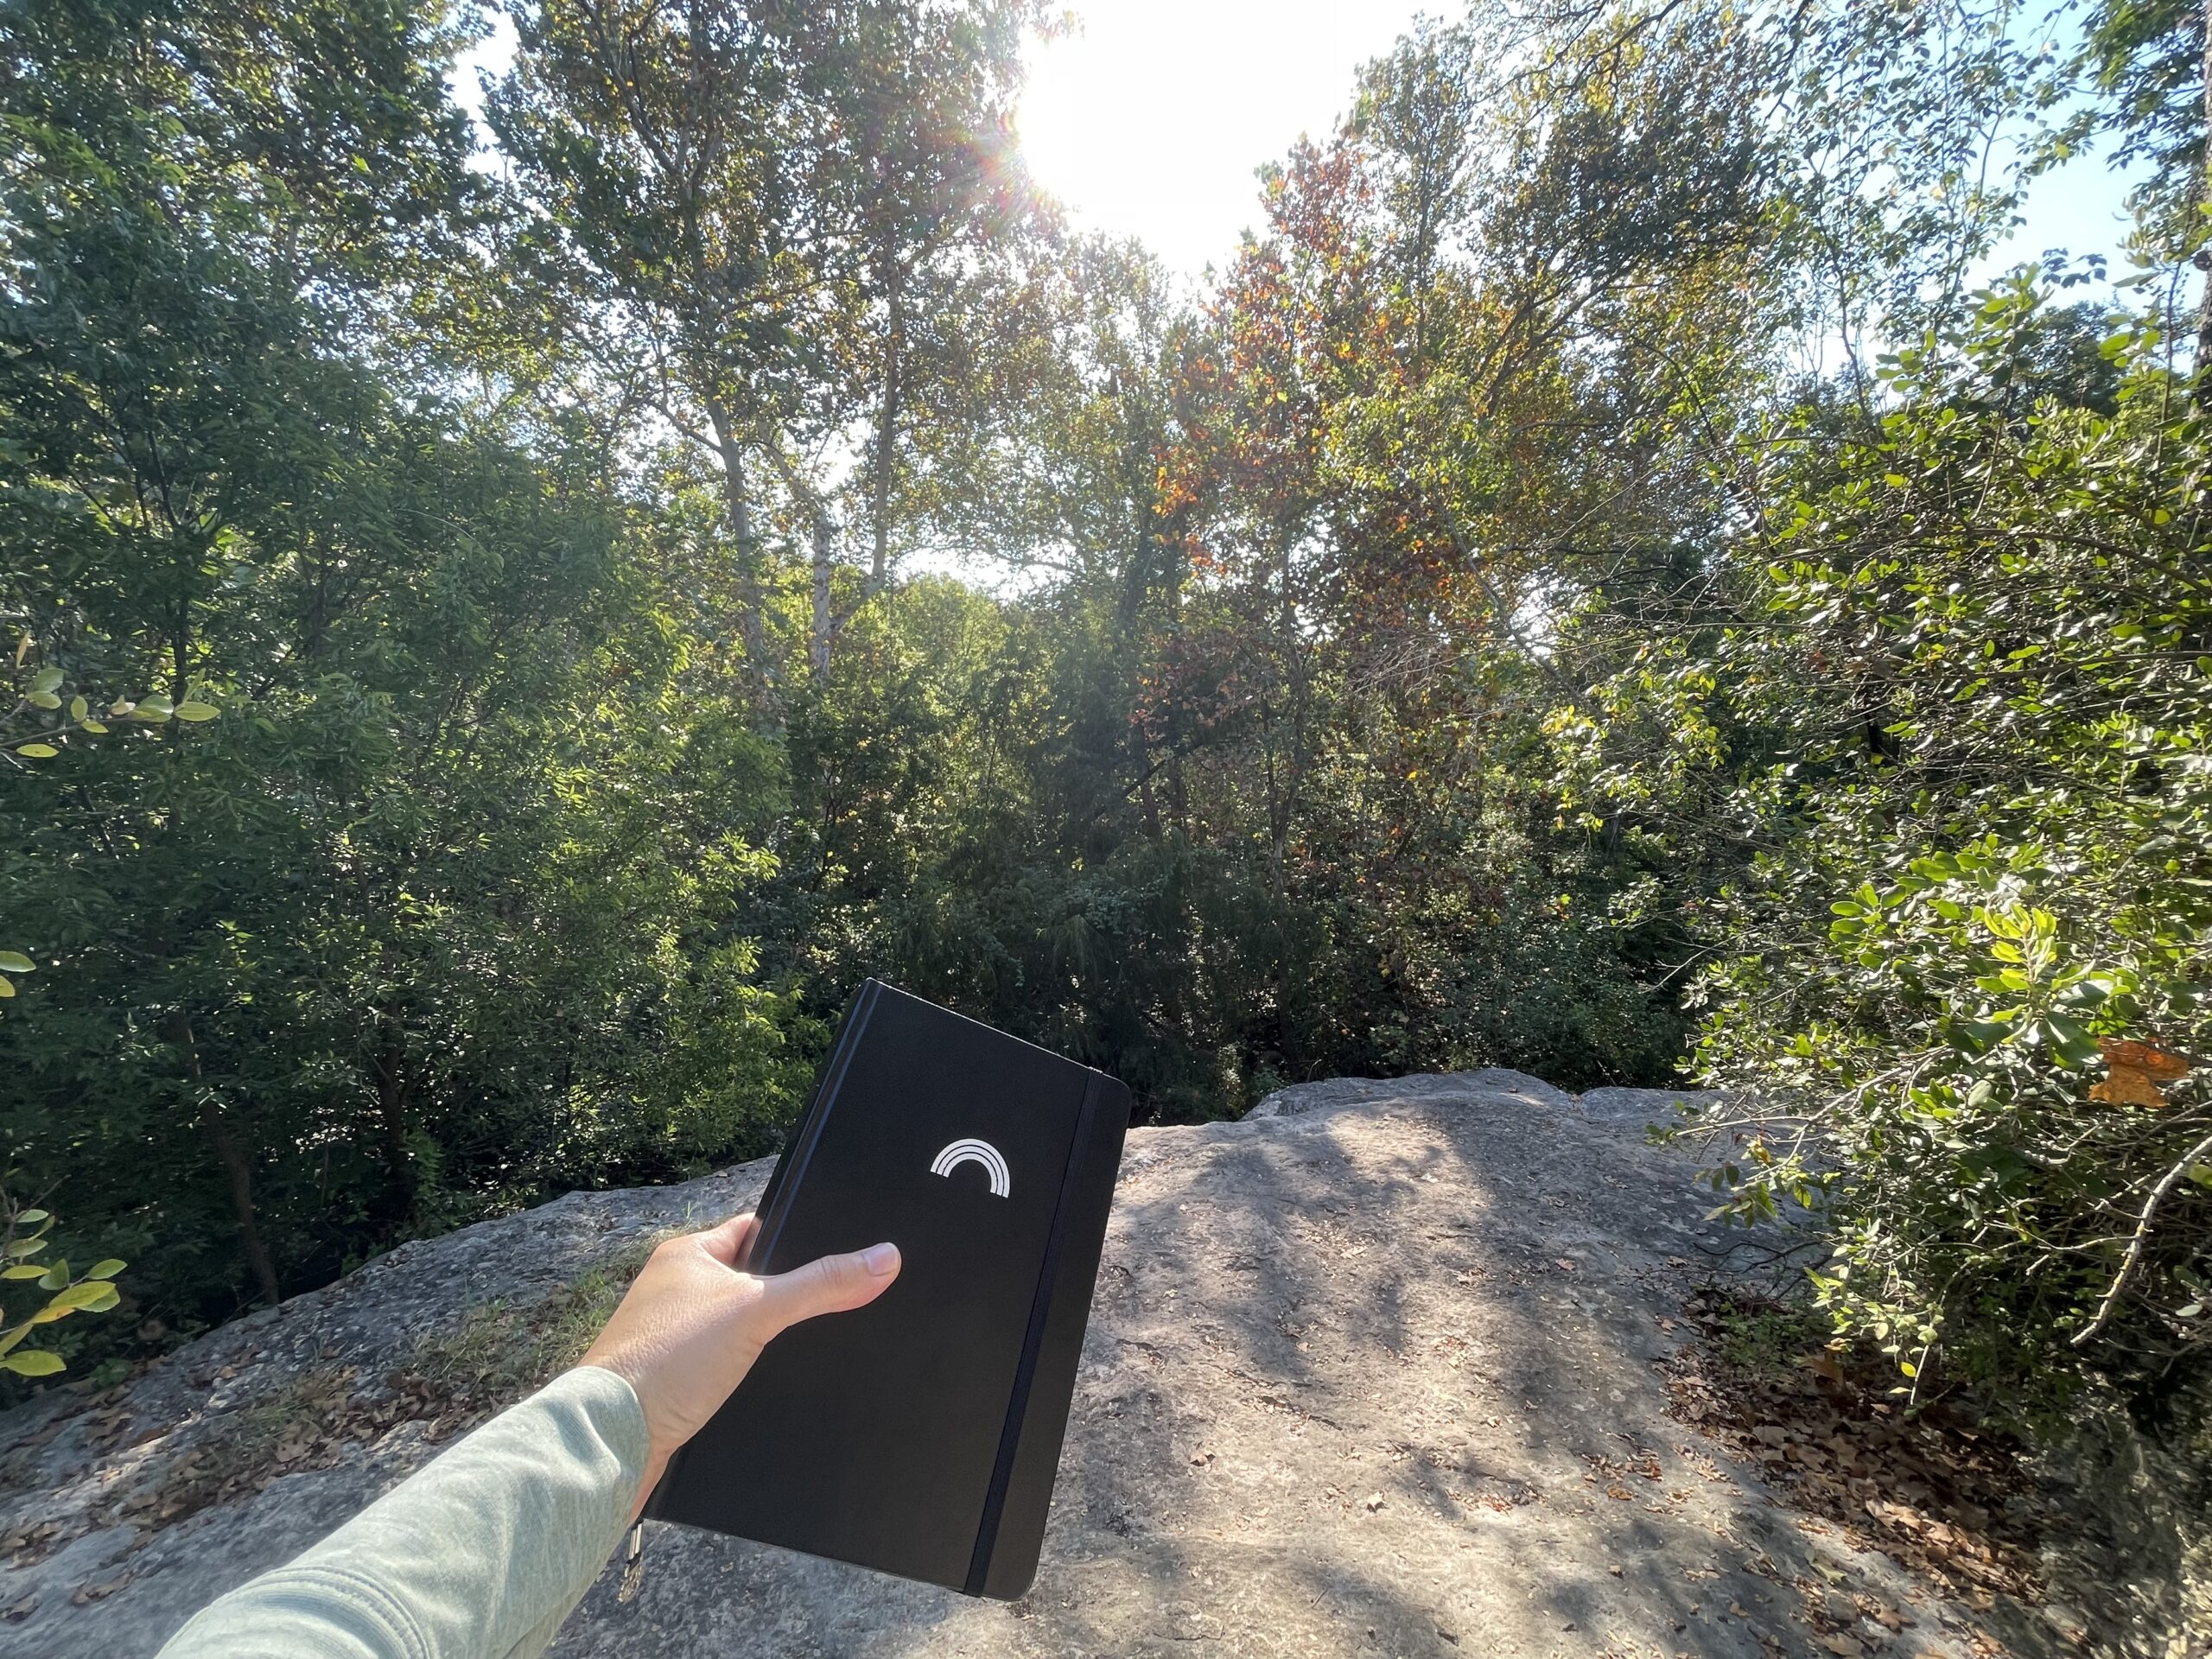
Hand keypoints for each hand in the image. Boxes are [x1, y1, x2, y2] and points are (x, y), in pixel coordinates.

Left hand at [579, 1212, 899, 1517]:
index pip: (753, 1231)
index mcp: (687, 1256)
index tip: (837, 1251)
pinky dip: (746, 1377)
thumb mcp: (757, 1309)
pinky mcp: (671, 1384)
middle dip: (785, 1297)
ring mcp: (669, 1340)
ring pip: (736, 1330)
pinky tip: (774, 1389)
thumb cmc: (668, 1359)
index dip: (794, 1239)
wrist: (611, 1440)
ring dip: (765, 1342)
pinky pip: (721, 1370)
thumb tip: (887, 1256)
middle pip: (748, 1282)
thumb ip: (821, 1284)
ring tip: (813, 1349)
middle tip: (836, 1305)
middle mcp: (674, 1292)